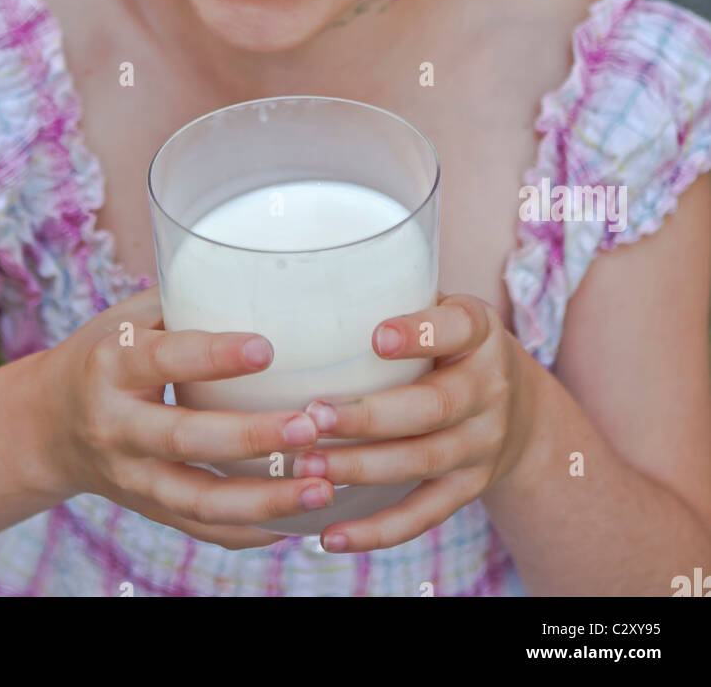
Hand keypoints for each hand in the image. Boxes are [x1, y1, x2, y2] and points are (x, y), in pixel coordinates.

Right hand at [42, 285, 334, 549]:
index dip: (213, 355)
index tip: (268, 348)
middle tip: (312, 425)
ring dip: (266, 499)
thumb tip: (261, 270)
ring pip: (200, 501)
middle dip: (254, 437)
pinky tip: (299, 521)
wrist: (45, 427)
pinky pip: (203, 530)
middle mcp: (117, 427)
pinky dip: (252, 530)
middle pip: (187, 439)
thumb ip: (184, 301)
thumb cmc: (103, 354)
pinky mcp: (149, 509)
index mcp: (110, 366)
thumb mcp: (126, 318)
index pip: (163, 359)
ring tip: (323, 487)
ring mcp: (131, 478)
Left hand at [292, 293, 540, 552]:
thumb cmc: (449, 345)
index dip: (420, 334)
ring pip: (422, 462)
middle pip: (432, 408)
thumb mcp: (442, 310)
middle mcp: (488, 389)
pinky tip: (331, 536)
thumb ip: (395, 297)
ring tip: (307, 467)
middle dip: (369, 416)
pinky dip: (378, 531)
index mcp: (479, 333)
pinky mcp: (469, 488)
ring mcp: (482, 444)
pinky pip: (424, 514)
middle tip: (312, 416)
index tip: (375, 337)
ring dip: (362, 468)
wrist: (522, 410)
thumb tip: (302, 289)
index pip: (457, 328)